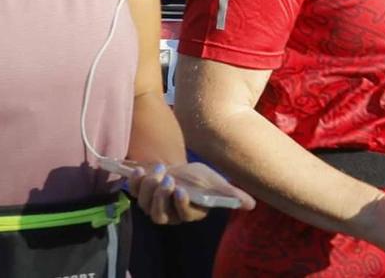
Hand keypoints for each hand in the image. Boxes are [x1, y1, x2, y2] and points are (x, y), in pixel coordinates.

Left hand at [120, 160, 254, 225]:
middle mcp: (168, 215)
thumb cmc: (200, 179)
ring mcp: (151, 206)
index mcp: (188, 213)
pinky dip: (133, 182)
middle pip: (159, 214)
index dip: (181, 204)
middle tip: (167, 179)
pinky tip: (138, 169)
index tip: (181, 190)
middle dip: (161, 197)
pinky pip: (132, 193)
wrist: (181, 169)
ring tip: (158, 169)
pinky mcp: (140, 195)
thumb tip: (252, 205)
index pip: (183, 215)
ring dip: (149, 187)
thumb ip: (232, 195)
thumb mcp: (218, 185)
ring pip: (144, 204)